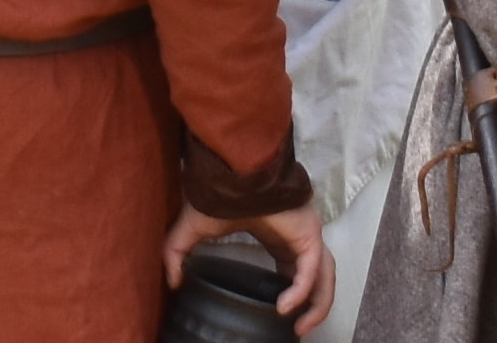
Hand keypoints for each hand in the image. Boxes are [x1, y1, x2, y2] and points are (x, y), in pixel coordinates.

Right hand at [168, 208, 334, 332]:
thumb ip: (178, 254)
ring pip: (324, 277)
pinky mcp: (309, 233)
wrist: (228, 170)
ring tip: (299, 327)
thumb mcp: (192, 229)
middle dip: (312, 306)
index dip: (292, 293)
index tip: (278, 314)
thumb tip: (171, 282)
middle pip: (318, 277)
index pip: (296, 269)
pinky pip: (312, 269)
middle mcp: (297, 237)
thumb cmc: (216, 193)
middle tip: (296, 330)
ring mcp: (306, 234)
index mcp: (279, 237)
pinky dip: (300, 291)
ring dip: (316, 305)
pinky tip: (283, 307)